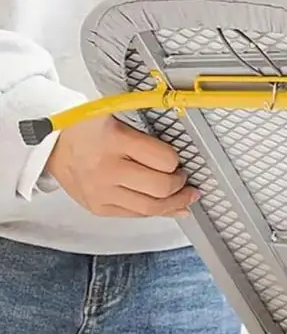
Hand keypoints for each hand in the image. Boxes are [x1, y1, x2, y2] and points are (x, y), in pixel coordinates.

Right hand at [45, 116, 199, 217]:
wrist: (52, 144)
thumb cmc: (89, 128)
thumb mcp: (118, 118)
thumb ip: (147, 137)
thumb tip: (178, 158)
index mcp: (116, 140)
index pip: (164, 159)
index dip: (178, 160)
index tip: (180, 159)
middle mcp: (109, 169)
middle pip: (161, 187)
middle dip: (181, 185)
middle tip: (186, 179)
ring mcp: (102, 192)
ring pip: (150, 208)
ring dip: (175, 204)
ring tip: (186, 198)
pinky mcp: (98, 208)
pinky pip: (135, 215)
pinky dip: (156, 213)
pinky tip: (169, 208)